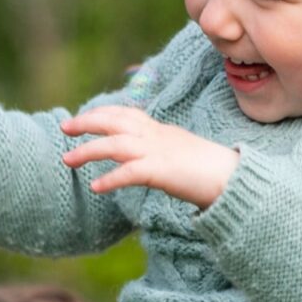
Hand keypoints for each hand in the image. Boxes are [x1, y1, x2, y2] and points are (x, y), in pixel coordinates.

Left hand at [59, 106, 240, 208]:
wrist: (236, 180)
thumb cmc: (212, 172)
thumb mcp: (182, 155)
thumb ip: (162, 154)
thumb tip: (147, 164)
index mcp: (162, 131)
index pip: (127, 114)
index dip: (103, 113)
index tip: (84, 118)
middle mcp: (158, 137)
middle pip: (116, 120)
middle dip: (88, 122)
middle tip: (65, 127)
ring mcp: (159, 152)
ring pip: (116, 144)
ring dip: (88, 150)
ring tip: (67, 160)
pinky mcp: (162, 172)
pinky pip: (130, 173)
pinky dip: (110, 179)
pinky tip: (95, 188)